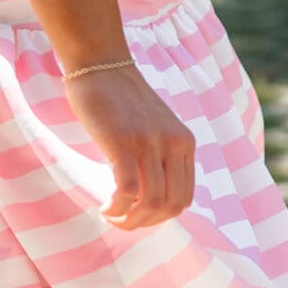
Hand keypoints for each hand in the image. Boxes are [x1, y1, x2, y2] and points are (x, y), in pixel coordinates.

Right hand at [64, 62, 195, 227]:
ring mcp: (150, 143)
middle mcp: (174, 144)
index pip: (184, 197)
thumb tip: (148, 195)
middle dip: (146, 223)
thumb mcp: (154, 126)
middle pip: (171, 205)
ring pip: (151, 202)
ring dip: (130, 220)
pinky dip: (116, 207)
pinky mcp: (124, 142)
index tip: (137, 215)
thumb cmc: (121, 98)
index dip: (161, 216)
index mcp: (185, 142)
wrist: (102, 64)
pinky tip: (104, 207)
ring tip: (112, 216)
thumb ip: (160, 154)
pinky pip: (127, 190)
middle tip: (122, 221)